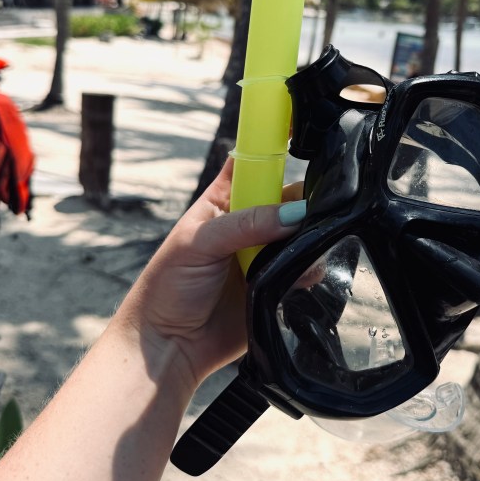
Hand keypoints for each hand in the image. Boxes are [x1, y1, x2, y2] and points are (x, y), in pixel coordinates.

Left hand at [117, 159, 304, 391]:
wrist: (169, 348)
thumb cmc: (168, 288)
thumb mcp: (198, 244)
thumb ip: (246, 224)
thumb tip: (294, 215)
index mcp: (224, 201)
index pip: (253, 161)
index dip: (275, 146)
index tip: (302, 132)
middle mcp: (248, 223)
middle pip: (288, 196)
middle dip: (303, 200)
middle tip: (309, 211)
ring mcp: (265, 254)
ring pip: (302, 232)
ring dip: (308, 236)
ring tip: (302, 248)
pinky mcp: (278, 285)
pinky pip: (306, 269)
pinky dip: (311, 268)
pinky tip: (303, 275)